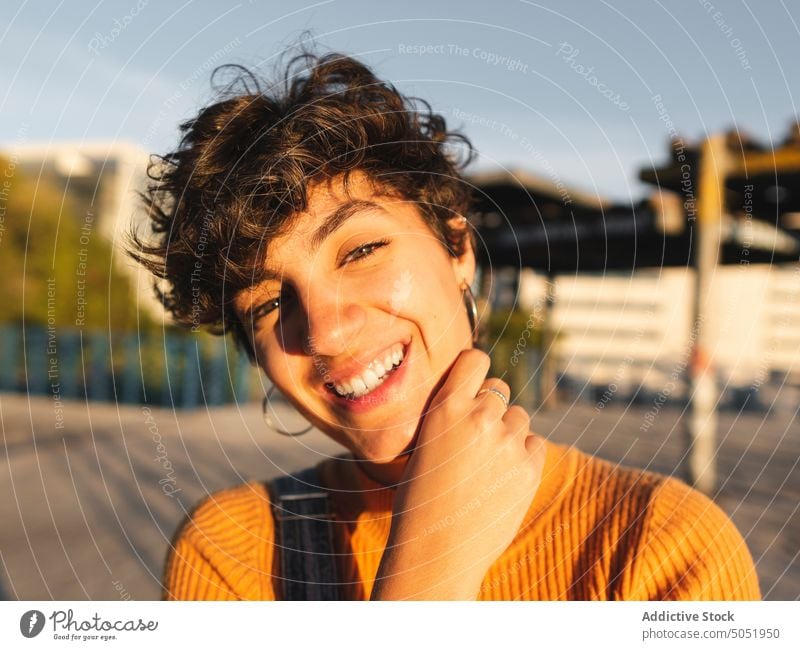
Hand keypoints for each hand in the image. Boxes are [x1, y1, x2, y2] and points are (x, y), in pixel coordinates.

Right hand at [371, 348, 545, 599]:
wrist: (436, 552)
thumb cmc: (420, 501)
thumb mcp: (424, 445)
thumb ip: (452, 417)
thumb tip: (482, 398)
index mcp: (446, 407)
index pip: (475, 359)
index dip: (475, 371)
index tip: (473, 385)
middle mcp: (480, 417)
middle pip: (500, 388)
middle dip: (491, 406)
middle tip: (476, 437)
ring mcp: (508, 443)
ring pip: (519, 417)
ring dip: (508, 432)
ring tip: (486, 465)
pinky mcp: (529, 469)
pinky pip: (535, 444)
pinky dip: (523, 456)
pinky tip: (502, 478)